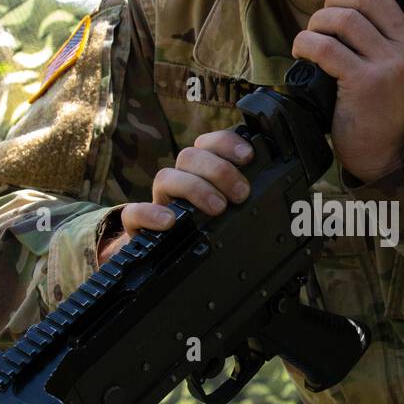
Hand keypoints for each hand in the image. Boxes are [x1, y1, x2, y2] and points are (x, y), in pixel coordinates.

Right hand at [96, 128, 254, 264]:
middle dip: (219, 171)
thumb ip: (242, 201)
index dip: (227, 143)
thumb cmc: (206, 233)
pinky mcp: (138, 224)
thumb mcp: (230, 214)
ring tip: (217, 208)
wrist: (166, 260)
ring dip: (194, 188)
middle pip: (190, 156)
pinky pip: (134, 212)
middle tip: (241, 193)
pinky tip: (170, 222)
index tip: (248, 156)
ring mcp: (158, 201)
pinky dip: (150, 214)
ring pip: (166, 177)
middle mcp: (179, 180)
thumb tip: (270, 200)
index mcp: (201, 172)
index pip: (209, 143)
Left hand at [290, 0, 403, 182]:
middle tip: (327, 19)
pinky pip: (325, 46)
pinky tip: (302, 52)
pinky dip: (305, 43)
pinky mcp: (365, 82)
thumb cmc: (385, 101)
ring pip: (344, 18)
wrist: (385, 151)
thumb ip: (392, 27)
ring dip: (317, 23)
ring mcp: (392, 65)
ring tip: (313, 38)